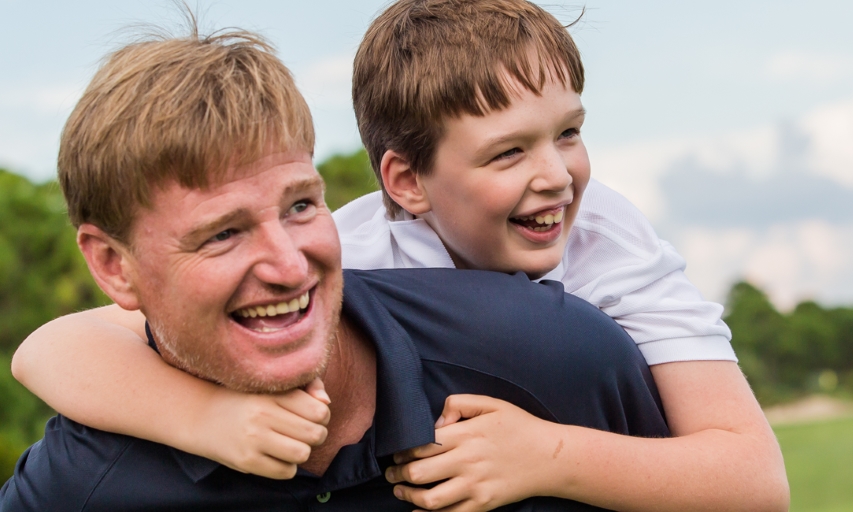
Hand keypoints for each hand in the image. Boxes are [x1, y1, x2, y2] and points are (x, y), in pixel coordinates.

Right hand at [193, 377, 330, 478]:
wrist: (202, 416)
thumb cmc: (246, 400)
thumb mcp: (271, 387)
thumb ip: (305, 388)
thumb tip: (327, 403)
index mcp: (271, 394)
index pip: (318, 410)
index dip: (322, 416)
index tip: (312, 416)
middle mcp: (262, 415)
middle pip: (314, 433)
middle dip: (316, 435)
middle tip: (305, 432)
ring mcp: (253, 439)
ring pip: (302, 453)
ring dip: (303, 452)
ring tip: (293, 445)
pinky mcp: (247, 461)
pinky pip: (286, 471)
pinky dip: (288, 467)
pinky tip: (278, 456)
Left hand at [385, 394, 561, 510]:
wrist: (550, 458)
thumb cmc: (519, 427)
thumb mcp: (491, 404)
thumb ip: (458, 404)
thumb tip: (436, 422)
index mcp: (466, 435)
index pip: (421, 445)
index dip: (402, 451)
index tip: (397, 454)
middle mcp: (467, 461)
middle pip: (419, 473)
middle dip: (398, 475)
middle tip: (391, 475)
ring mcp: (475, 486)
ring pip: (430, 499)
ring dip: (408, 497)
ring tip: (400, 492)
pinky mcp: (483, 505)